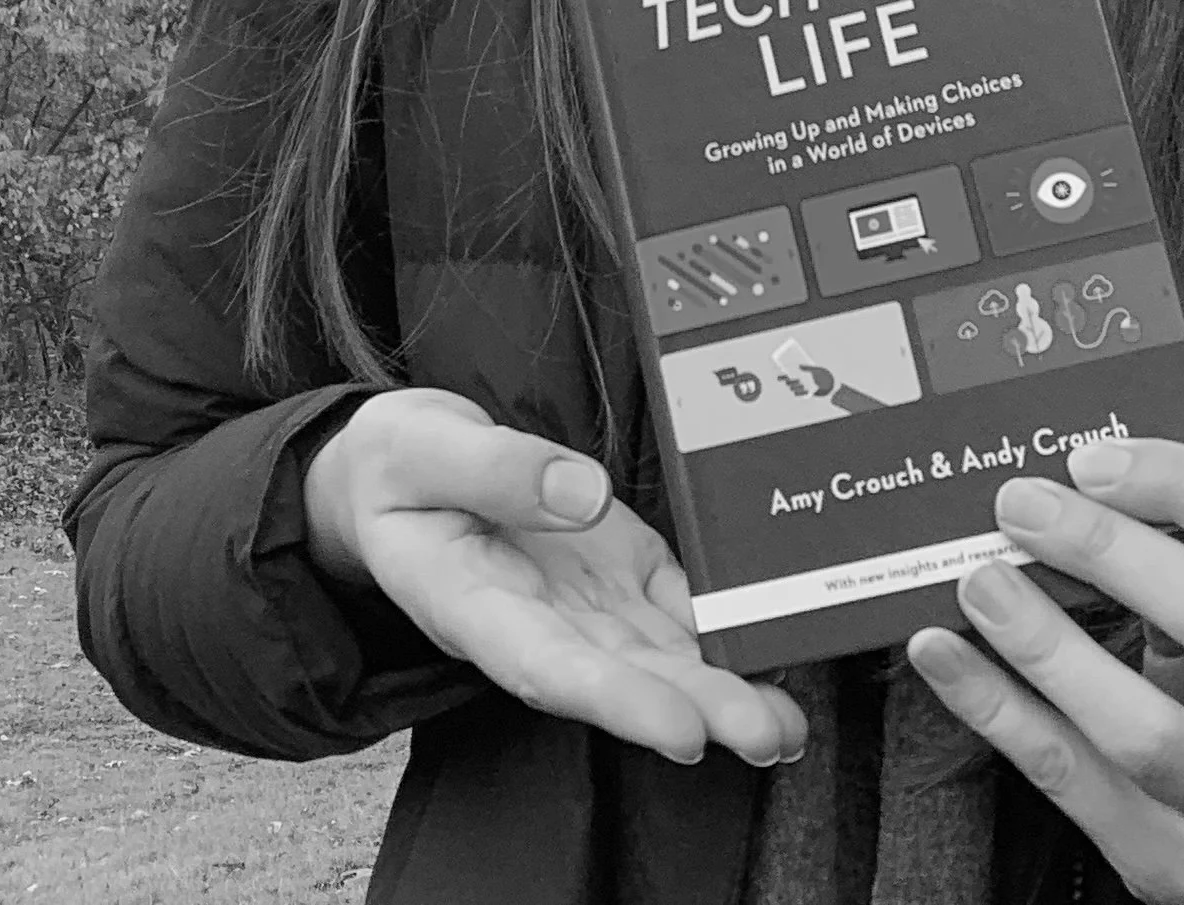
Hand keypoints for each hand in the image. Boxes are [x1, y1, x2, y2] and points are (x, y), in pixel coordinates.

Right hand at [303, 386, 805, 768]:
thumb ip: (494, 468)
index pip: (549, 666)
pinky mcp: (614, 562)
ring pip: (656, 653)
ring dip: (722, 688)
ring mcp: (581, 595)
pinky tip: (766, 648)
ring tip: (785, 723)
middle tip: (766, 734)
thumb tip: (582, 492)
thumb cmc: (399, 467)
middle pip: (620, 676)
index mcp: (473, 604)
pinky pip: (671, 603)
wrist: (398, 468)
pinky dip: (721, 628)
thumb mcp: (419, 449)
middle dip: (696, 709)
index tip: (680, 729)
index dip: (616, 701)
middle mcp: (536, 618)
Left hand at [907, 440, 1183, 903]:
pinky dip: (995, 709)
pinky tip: (942, 654)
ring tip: (980, 580)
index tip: (1092, 458)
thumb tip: (1081, 477)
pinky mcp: (1171, 863)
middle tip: (1021, 505)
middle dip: (1107, 549)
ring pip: (1143, 727)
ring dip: (1047, 643)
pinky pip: (1068, 780)